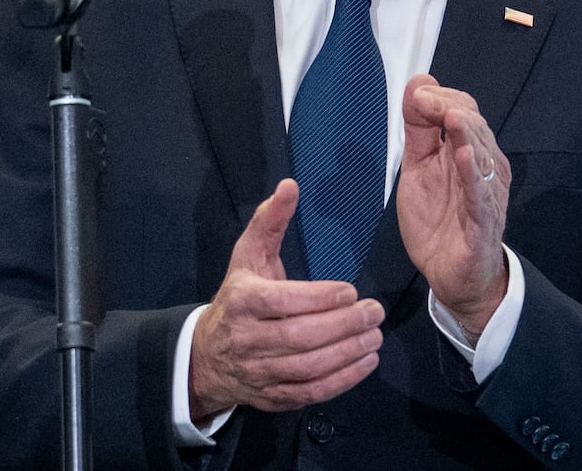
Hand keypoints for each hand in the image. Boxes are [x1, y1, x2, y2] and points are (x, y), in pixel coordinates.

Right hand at [188, 179, 384, 421]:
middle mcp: (248, 338)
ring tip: (375, 336)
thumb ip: (270, 221)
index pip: (281, 301)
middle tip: (373, 312)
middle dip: (342, 326)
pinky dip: (341, 380)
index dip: (318, 298)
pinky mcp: (273, 396)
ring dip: (347, 353)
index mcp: (242, 300)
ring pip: (307, 367)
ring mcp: (259, 372)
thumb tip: (290, 185)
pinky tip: (365, 362)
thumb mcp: (248, 255)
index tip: (350, 290)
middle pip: (299, 337)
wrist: (207, 356)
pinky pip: (310, 392)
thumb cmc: (237, 297)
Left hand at [396, 74, 509, 337]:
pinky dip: (472, 175)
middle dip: (448, 108)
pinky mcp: (483, 222)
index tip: (417, 95)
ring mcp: (486, 194)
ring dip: (465, 134)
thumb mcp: (419, 167)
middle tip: (425, 100)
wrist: (452, 275)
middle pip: (473, 126)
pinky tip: (462, 157)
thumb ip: (419, 128)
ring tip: (451, 116)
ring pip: (480, 156)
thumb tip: (420, 83)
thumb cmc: (439, 221)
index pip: (463, 109)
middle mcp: (484, 168)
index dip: (440, 98)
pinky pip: (480, 196)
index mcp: (469, 151)